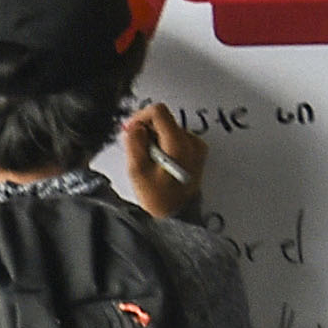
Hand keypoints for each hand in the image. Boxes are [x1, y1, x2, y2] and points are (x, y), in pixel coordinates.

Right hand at [123, 102, 204, 219]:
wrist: (177, 216)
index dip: (140, 117)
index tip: (131, 130)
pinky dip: (163, 146)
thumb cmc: (159, 198)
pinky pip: (176, 139)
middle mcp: (192, 142)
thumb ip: (134, 143)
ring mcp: (196, 147)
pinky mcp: (197, 152)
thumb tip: (134, 127)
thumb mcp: (137, 171)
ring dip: (154, 140)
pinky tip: (158, 163)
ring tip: (149, 162)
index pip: (158, 112)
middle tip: (138, 152)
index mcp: (178, 144)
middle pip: (164, 120)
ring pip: (168, 129)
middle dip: (146, 131)